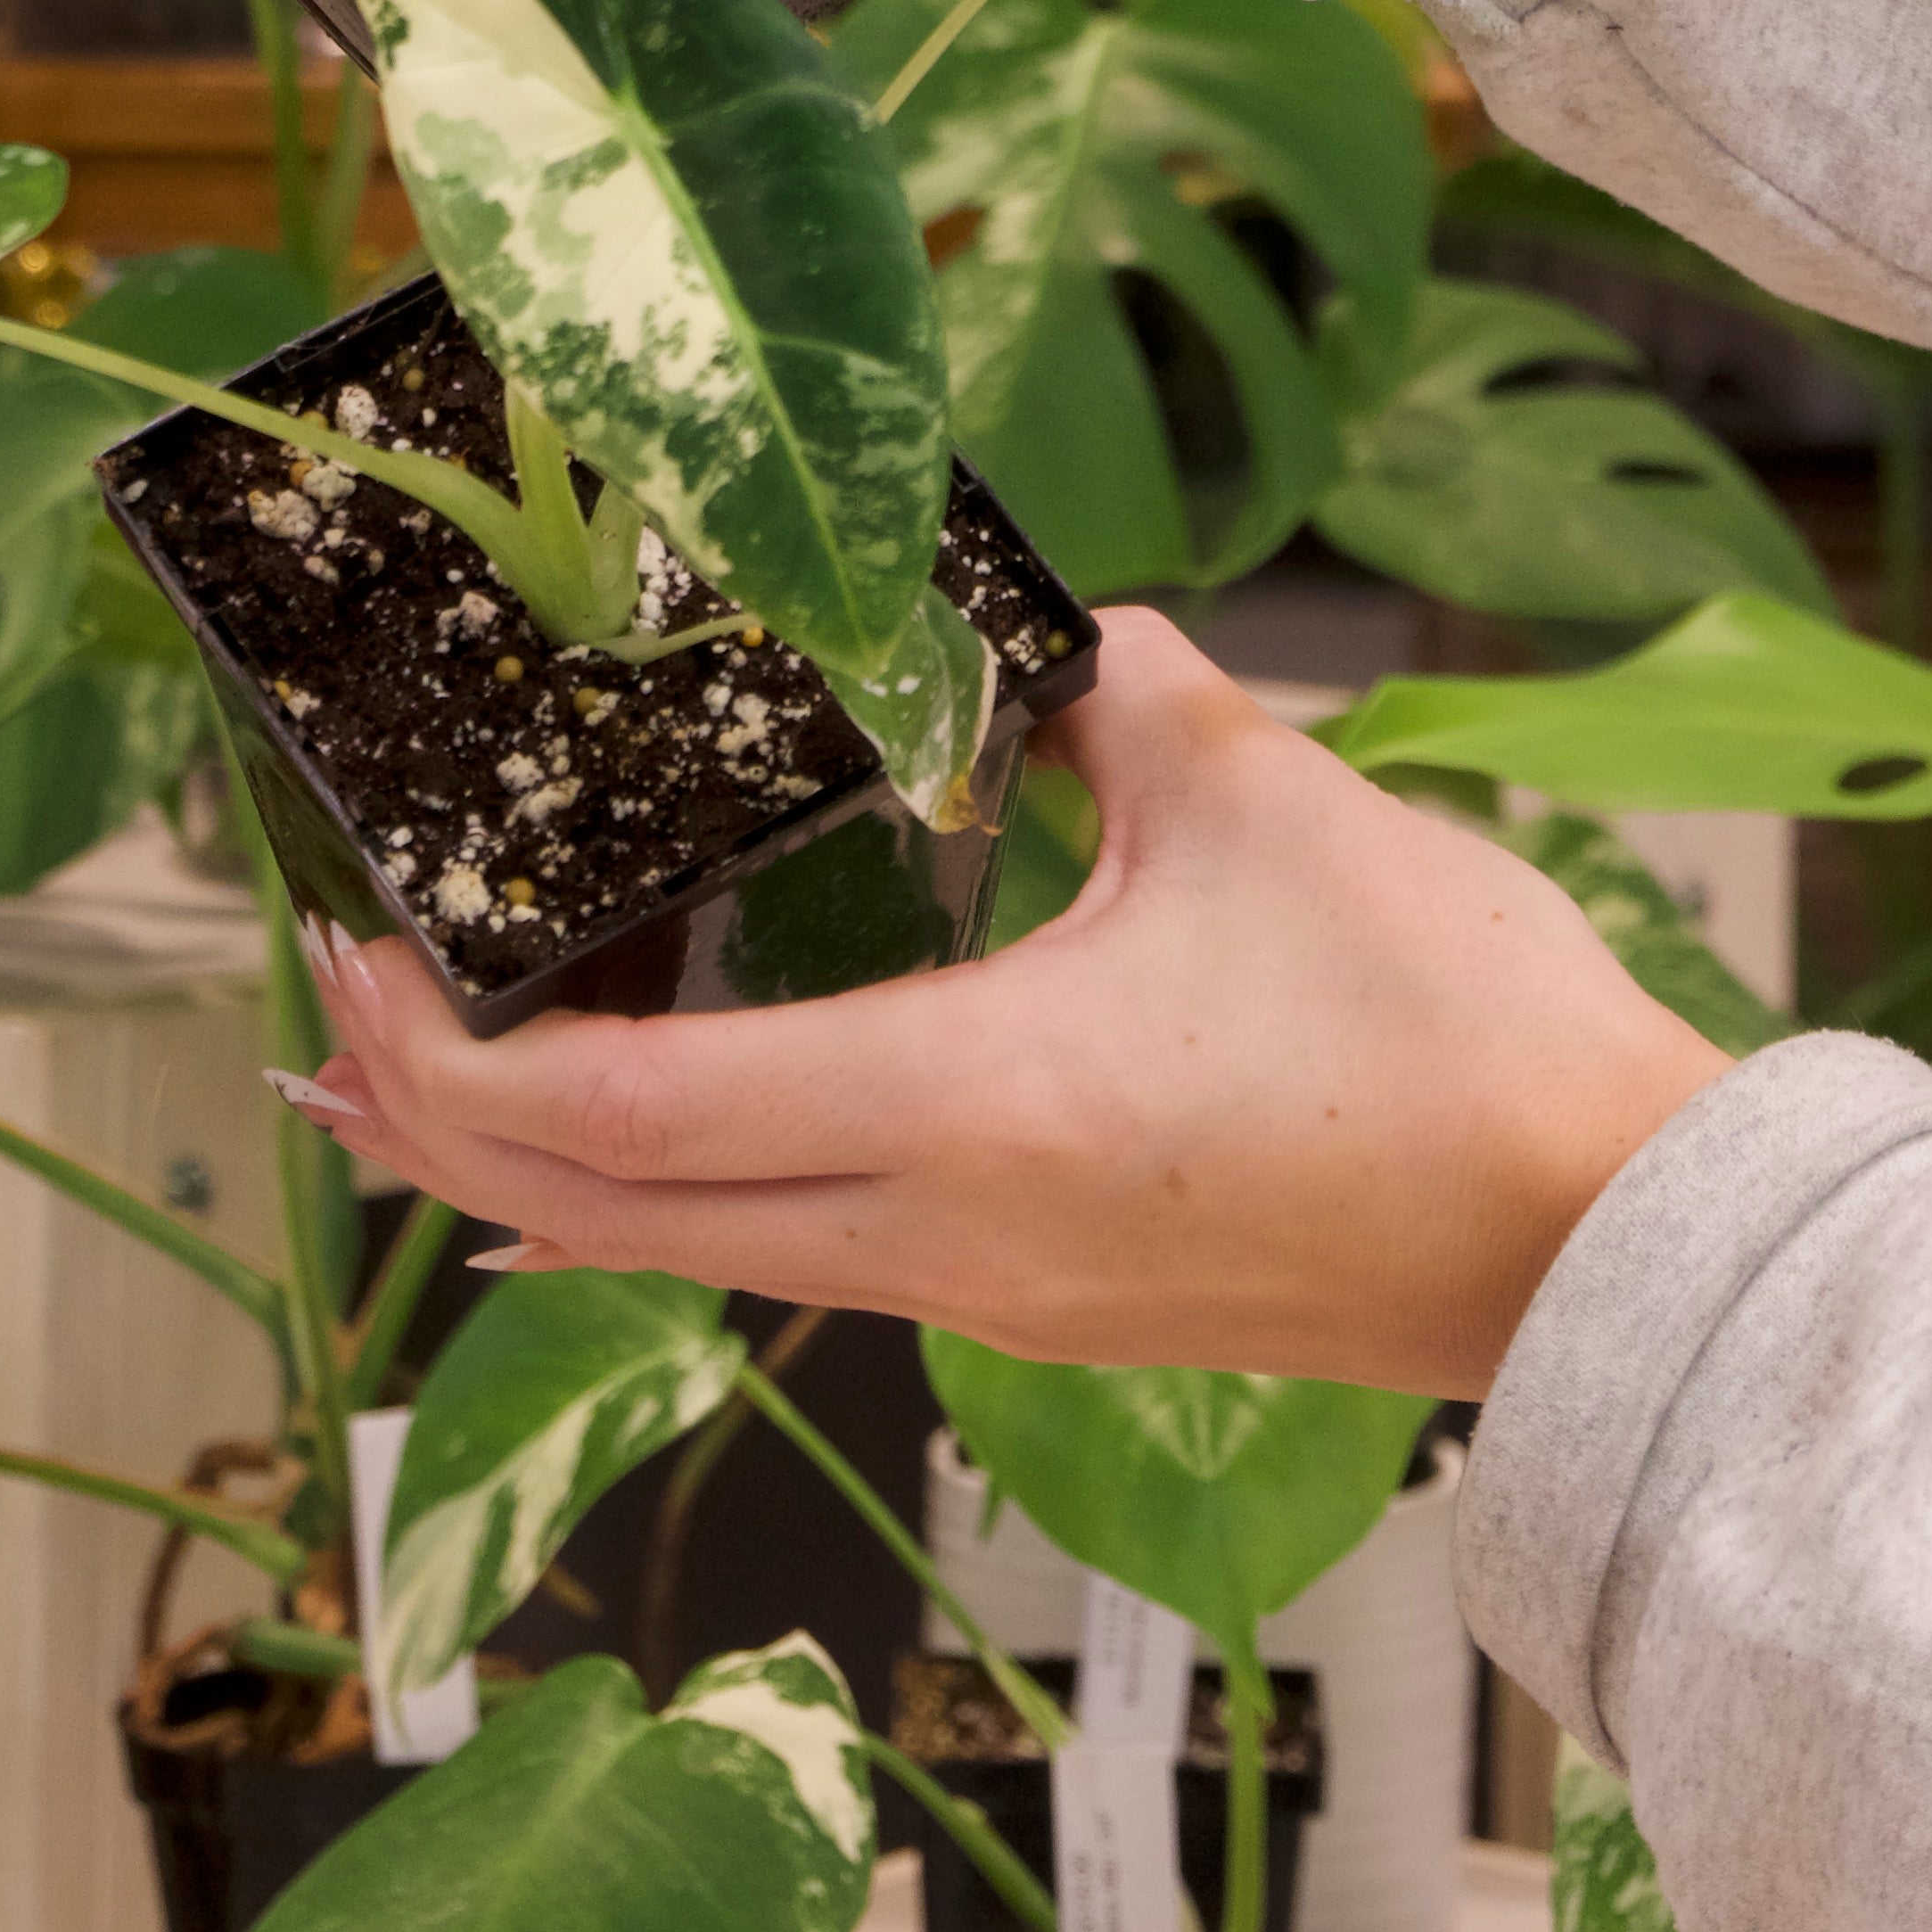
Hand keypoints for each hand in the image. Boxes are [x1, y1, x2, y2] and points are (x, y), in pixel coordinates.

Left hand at [301, 612, 1724, 1400]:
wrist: (1603, 1236)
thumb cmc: (1448, 1025)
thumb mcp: (1257, 792)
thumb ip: (1111, 687)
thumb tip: (1045, 632)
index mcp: (969, 1108)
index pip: (638, 1115)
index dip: (461, 1051)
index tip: (358, 953)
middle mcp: (948, 1236)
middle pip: (618, 1217)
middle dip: (442, 1121)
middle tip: (328, 1010)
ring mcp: (996, 1293)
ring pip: (700, 1254)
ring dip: (543, 1170)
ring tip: (426, 1075)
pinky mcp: (1051, 1299)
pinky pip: (795, 1263)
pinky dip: (669, 1209)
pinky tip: (621, 1176)